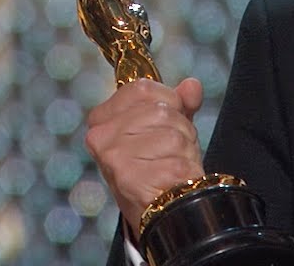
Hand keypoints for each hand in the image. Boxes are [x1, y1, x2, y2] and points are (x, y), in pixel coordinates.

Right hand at [85, 77, 205, 233]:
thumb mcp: (167, 127)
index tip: (165, 119)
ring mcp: (114, 156)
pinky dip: (183, 166)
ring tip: (171, 161)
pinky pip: (176, 157)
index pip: (141, 87)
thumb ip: (180, 102)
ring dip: (183, 146)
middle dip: (177, 126)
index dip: (166, 100)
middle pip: (160, 110)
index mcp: (102, 120)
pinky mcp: (129, 176)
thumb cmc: (159, 164)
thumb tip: (192, 85)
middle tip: (171, 148)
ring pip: (170, 132)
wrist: (157, 208)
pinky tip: (172, 176)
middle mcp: (102, 137)